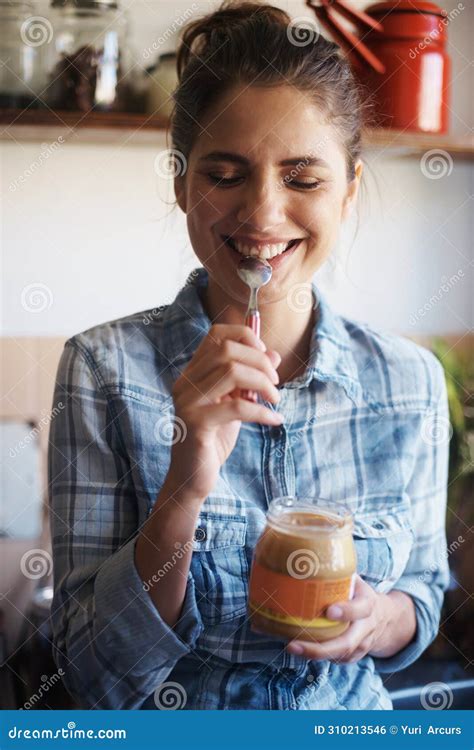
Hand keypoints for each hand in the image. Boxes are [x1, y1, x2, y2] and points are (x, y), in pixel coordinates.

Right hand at [168, 324, 282, 500]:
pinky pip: (236, 407)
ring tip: (275, 400)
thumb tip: (274, 354)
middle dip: (259, 362)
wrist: (192, 477)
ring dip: (262, 383)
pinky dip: (262, 411)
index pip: (216, 334)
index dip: (245, 336)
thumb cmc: (214, 438)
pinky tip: (274, 420)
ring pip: (231, 371)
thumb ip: (249, 379)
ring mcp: (187, 401)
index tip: (265, 356)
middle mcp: (185, 381)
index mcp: (192, 372)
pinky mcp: (196, 424)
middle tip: (275, 383)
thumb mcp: (235, 403)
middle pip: (226, 350)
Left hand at [285, 575, 391, 663]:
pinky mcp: (353, 657)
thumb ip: (335, 571)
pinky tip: (298, 649)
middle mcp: (366, 628)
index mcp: (368, 604)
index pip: (361, 608)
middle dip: (319, 648)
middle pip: (347, 644)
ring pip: (339, 656)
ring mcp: (361, 645)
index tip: (329, 611)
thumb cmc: (359, 593)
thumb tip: (301, 555)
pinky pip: (336, 660)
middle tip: (293, 644)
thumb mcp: (354, 578)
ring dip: (313, 654)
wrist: (384, 617)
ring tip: (289, 646)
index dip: (347, 611)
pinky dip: (316, 657)